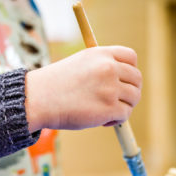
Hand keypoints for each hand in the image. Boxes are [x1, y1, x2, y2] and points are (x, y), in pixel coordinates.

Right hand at [25, 46, 141, 131]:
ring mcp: (110, 88)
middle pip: (136, 79)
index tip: (123, 82)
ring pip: (133, 98)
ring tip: (105, 112)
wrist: (39, 100)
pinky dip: (116, 120)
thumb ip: (100, 67)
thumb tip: (120, 82)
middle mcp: (108, 68)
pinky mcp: (109, 108)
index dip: (130, 71)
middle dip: (130, 91)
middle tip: (116, 101)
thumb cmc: (54, 85)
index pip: (131, 57)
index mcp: (101, 54)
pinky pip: (125, 115)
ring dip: (123, 107)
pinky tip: (102, 121)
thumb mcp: (79, 64)